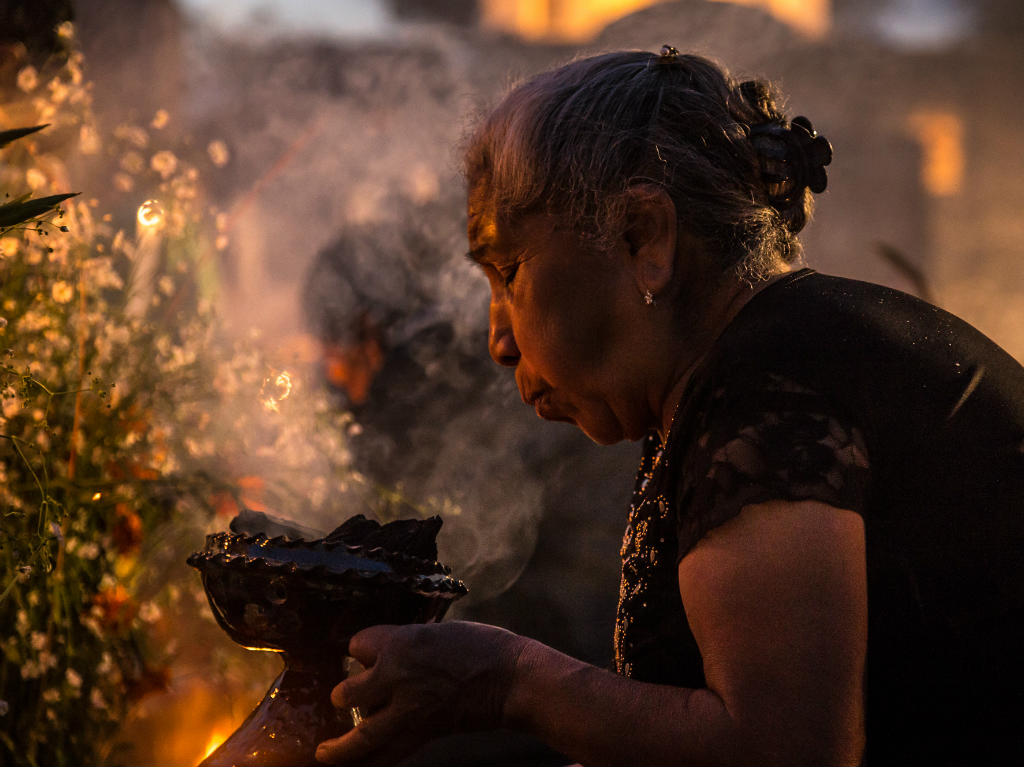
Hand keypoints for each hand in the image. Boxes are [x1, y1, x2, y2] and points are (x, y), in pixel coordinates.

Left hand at [315, 620, 528, 764]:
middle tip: (342, 699)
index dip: (361, 650)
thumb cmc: (481, 647)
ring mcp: (409, 708)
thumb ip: (408, 643)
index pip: (357, 645)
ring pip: (361, 736)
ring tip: (326, 752)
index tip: (365, 654)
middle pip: (348, 692)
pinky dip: (368, 763)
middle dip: (343, 696)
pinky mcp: (422, 733)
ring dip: (341, 747)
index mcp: (402, 642)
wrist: (510, 678)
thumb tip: (387, 653)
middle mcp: (397, 675)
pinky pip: (386, 756)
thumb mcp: (437, 632)